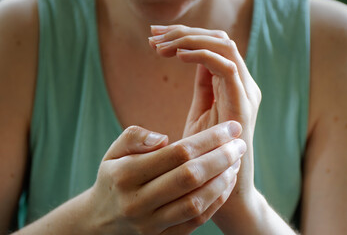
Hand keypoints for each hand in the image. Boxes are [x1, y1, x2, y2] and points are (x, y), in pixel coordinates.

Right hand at [88, 122, 245, 234]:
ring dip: (222, 180)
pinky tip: (227, 182)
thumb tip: (164, 138)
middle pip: (190, 177)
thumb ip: (135, 137)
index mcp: (126, 175)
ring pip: (196, 202)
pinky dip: (216, 201)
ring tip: (236, 161)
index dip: (208, 138)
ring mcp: (151, 224)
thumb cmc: (113, 179)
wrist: (100, 222)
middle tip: (240, 143)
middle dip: (221, 157)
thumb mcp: (114, 153)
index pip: (177, 153)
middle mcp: (138, 202)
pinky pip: (197, 220)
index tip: (231, 127)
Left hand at [149, 25, 260, 215]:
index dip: (185, 35)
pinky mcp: (243, 104)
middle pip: (219, 38)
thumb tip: (190, 59)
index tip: (154, 38)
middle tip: (153, 35)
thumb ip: (204, 86)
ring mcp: (246, 92)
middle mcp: (243, 84)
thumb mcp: (202, 113)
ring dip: (189, 39)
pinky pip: (225, 66)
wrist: (225, 190)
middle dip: (184, 32)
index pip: (214, 45)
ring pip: (223, 45)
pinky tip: (176, 56)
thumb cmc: (209, 154)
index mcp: (233, 84)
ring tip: (159, 45)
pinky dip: (201, 55)